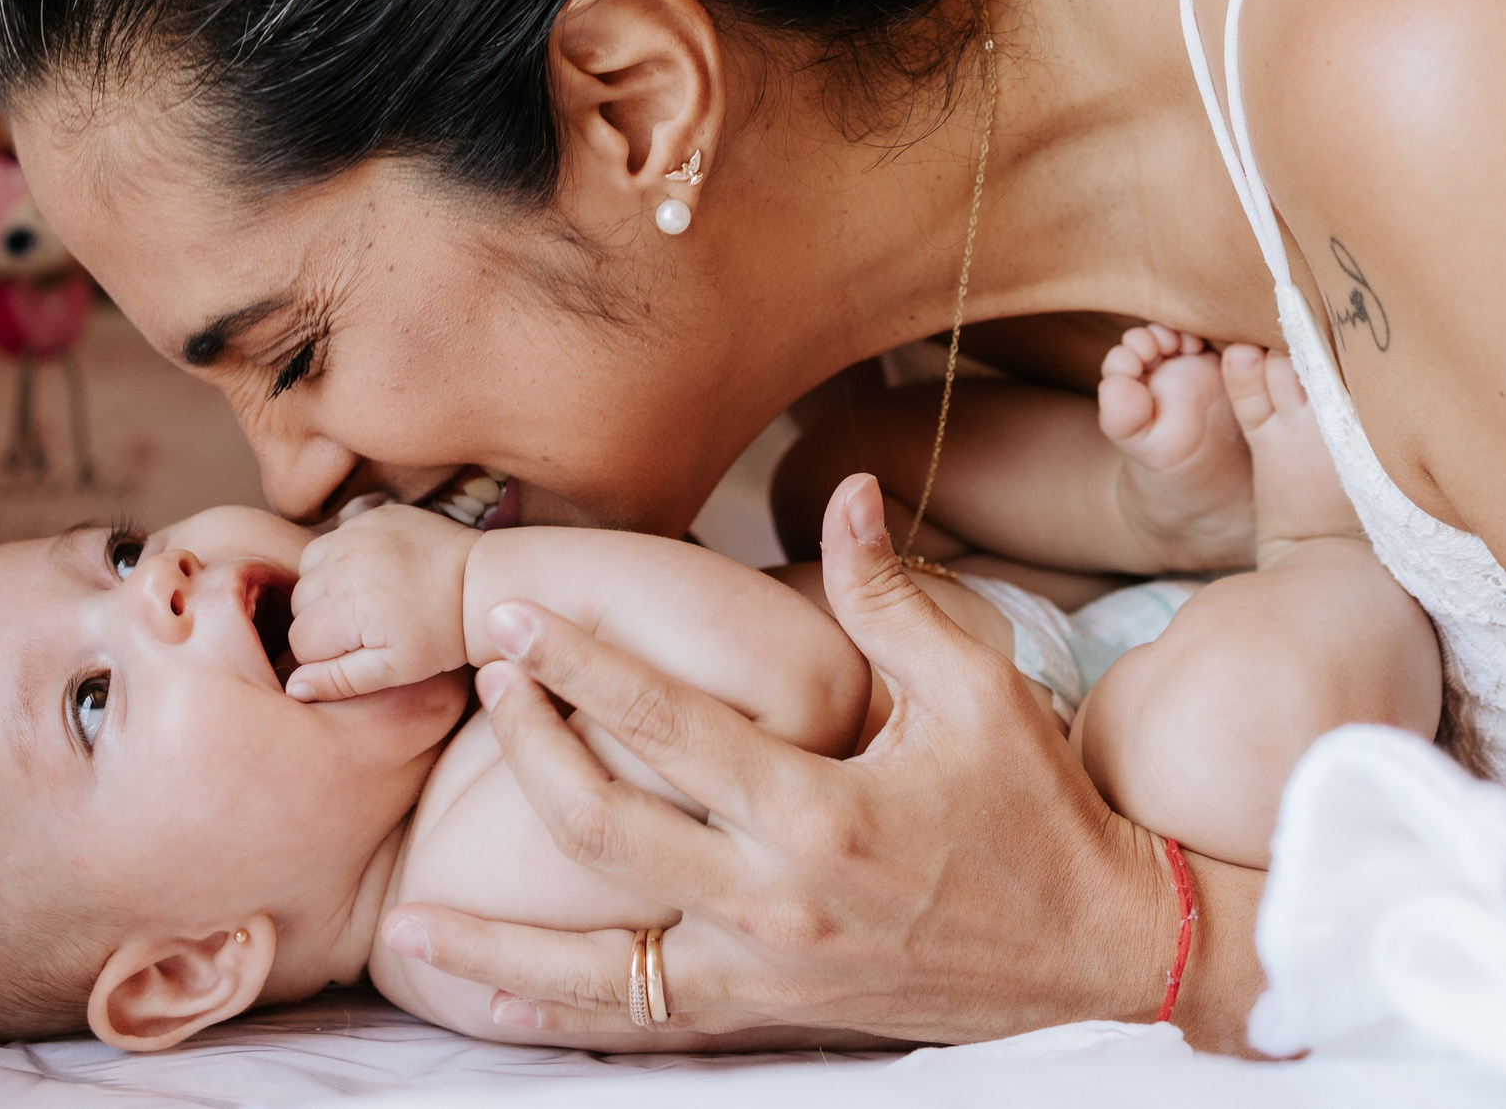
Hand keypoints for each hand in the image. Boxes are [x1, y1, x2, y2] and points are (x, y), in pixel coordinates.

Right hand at [285, 501, 476, 699]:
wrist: (481, 581)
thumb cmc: (442, 633)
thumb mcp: (394, 669)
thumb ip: (339, 680)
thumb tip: (293, 688)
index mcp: (344, 606)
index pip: (300, 641)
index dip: (326, 655)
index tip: (362, 652)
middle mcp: (340, 563)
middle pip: (299, 605)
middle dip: (324, 622)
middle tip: (367, 628)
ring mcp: (353, 533)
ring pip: (308, 572)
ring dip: (325, 590)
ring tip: (366, 603)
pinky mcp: (368, 517)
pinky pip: (330, 542)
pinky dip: (339, 561)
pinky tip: (370, 576)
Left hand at [376, 475, 1266, 1050]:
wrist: (1099, 945)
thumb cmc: (1039, 810)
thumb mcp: (980, 688)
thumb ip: (891, 595)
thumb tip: (848, 490)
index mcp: (821, 809)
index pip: (668, 727)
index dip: (580, 668)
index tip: (515, 621)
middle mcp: (777, 899)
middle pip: (606, 827)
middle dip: (528, 749)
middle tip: (480, 681)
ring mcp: (766, 970)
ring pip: (601, 959)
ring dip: (499, 939)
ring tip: (407, 921)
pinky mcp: (772, 1012)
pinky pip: (645, 1016)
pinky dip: (563, 1009)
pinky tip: (495, 996)